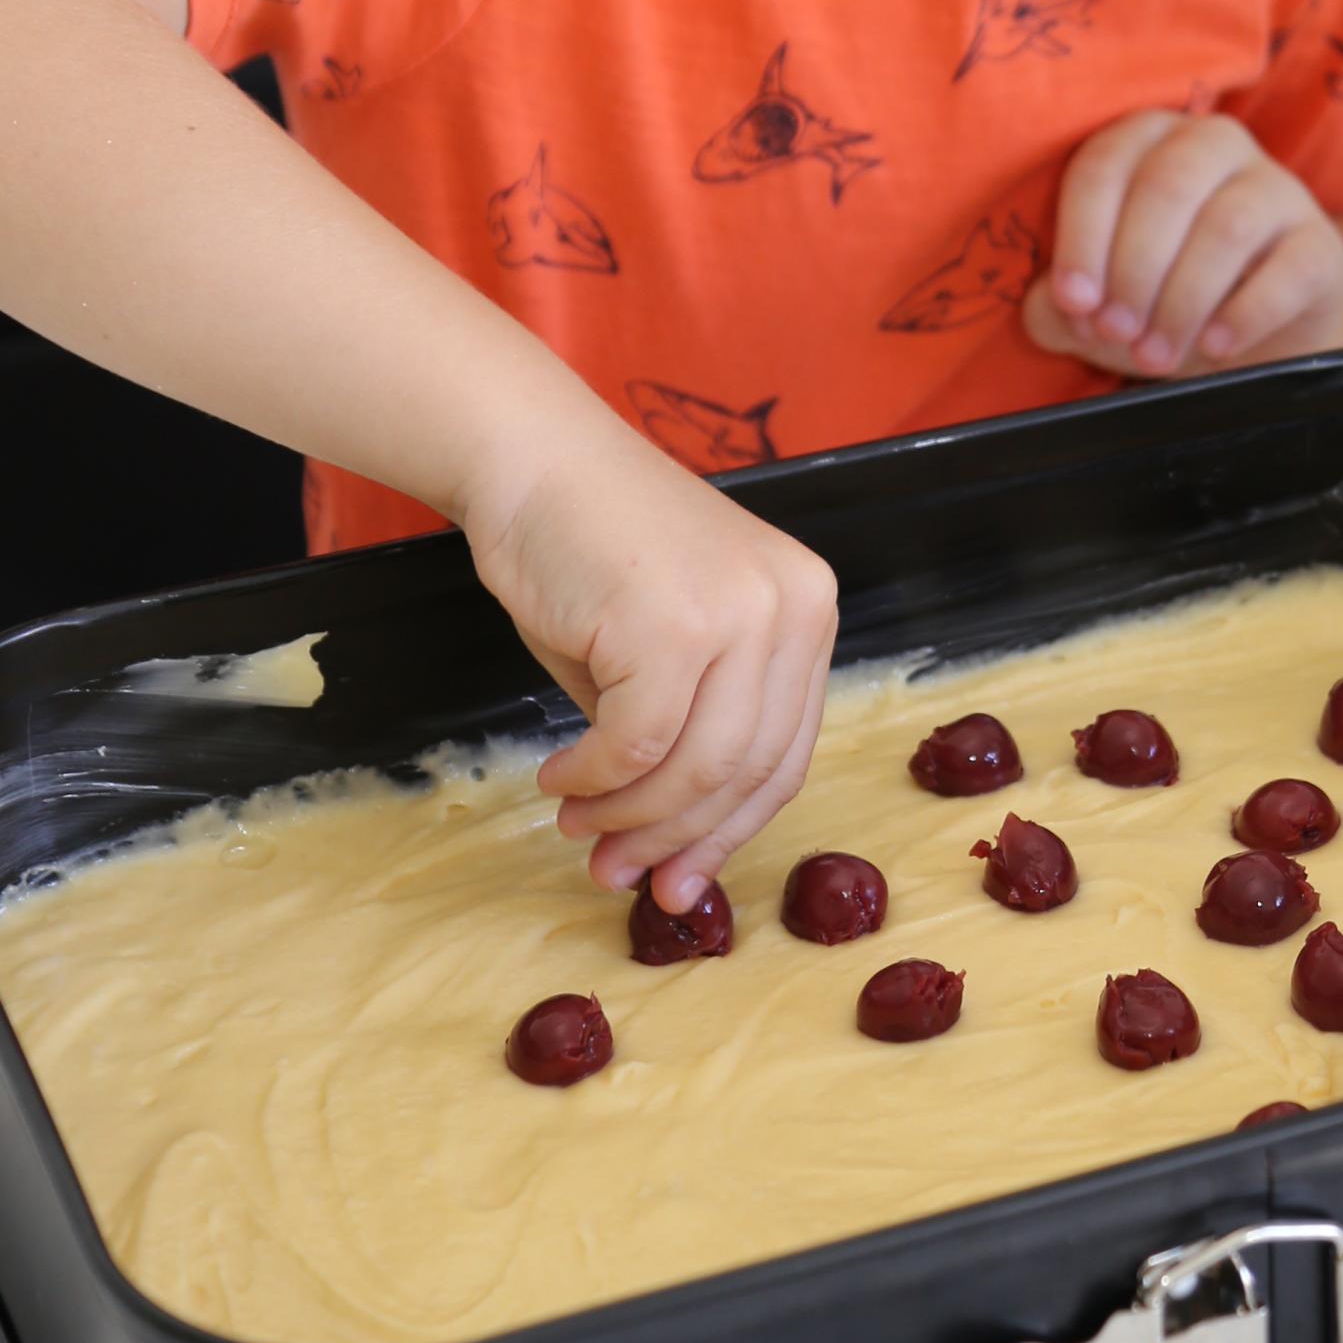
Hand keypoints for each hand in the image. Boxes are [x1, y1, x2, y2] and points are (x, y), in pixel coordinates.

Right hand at [460, 397, 837, 914]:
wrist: (532, 460)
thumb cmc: (590, 555)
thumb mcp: (668, 654)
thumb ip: (685, 742)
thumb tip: (667, 865)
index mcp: (810, 611)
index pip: (788, 755)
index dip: (729, 832)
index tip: (679, 882)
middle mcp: (796, 608)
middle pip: (750, 771)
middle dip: (677, 838)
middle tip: (616, 874)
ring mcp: (742, 611)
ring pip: (699, 768)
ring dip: (630, 816)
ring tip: (576, 824)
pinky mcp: (676, 623)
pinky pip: (638, 743)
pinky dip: (594, 778)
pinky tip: (557, 778)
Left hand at [1021, 110, 1342, 381]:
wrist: (1258, 330)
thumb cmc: (1163, 296)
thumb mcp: (1104, 300)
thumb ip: (1061, 304)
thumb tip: (1049, 308)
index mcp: (1148, 139)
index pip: (1106, 165)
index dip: (1083, 235)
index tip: (1075, 300)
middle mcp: (1214, 145)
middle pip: (1167, 188)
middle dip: (1133, 269)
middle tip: (1116, 333)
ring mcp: (1277, 189)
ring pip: (1227, 227)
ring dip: (1181, 299)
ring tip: (1154, 356)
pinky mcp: (1321, 244)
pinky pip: (1288, 270)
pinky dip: (1244, 314)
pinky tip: (1213, 348)